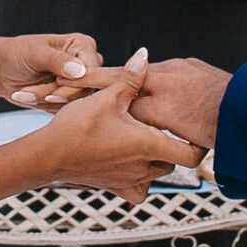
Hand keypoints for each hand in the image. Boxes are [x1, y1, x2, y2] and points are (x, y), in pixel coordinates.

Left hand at [0, 33, 100, 107]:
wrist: (0, 70)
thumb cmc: (16, 54)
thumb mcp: (34, 53)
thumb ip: (57, 61)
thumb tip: (80, 71)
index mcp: (82, 45)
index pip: (92, 68)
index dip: (77, 80)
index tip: (57, 82)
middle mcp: (85, 64)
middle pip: (85, 88)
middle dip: (56, 93)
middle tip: (32, 92)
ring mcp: (77, 83)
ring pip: (73, 102)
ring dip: (45, 99)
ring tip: (23, 93)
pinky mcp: (68, 98)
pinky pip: (64, 111)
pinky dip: (43, 106)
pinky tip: (26, 96)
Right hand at [40, 50, 204, 203]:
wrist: (48, 154)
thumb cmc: (77, 126)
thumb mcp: (107, 96)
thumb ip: (130, 78)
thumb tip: (144, 55)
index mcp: (149, 145)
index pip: (191, 155)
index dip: (198, 144)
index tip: (193, 131)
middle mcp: (144, 167)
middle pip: (174, 162)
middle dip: (173, 145)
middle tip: (165, 127)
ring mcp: (130, 181)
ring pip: (157, 174)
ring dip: (156, 161)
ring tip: (146, 141)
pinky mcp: (115, 187)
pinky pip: (138, 190)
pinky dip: (140, 180)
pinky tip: (132, 164)